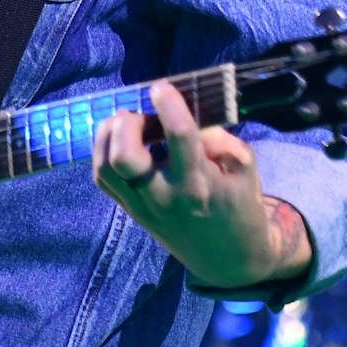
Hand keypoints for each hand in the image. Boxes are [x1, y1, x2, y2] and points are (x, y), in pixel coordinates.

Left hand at [92, 79, 311, 290]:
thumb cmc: (241, 205)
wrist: (229, 259)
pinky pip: (103, 178)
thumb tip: (184, 113)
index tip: (161, 87)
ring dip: (110, 135)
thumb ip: (217, 137)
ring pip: (106, 167)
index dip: (168, 106)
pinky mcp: (131, 212)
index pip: (178, 138)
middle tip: (143, 114)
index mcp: (200, 182)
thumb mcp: (243, 166)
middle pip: (124, 157)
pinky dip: (104, 152)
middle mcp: (165, 195)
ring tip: (128, 123)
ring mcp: (143, 206)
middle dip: (128, 123)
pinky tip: (121, 140)